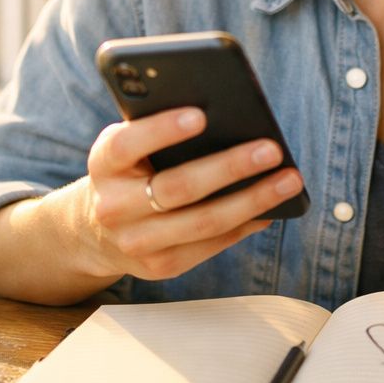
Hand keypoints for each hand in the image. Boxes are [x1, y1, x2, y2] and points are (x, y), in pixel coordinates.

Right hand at [76, 107, 303, 281]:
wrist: (95, 230)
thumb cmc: (128, 171)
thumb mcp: (128, 146)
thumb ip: (158, 129)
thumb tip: (226, 118)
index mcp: (103, 164)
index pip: (127, 145)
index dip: (162, 130)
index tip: (201, 115)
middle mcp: (113, 206)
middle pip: (177, 188)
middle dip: (229, 167)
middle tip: (271, 149)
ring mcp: (136, 242)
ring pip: (203, 223)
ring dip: (252, 201)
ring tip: (289, 180)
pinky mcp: (160, 267)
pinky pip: (211, 244)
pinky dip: (245, 224)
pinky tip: (272, 207)